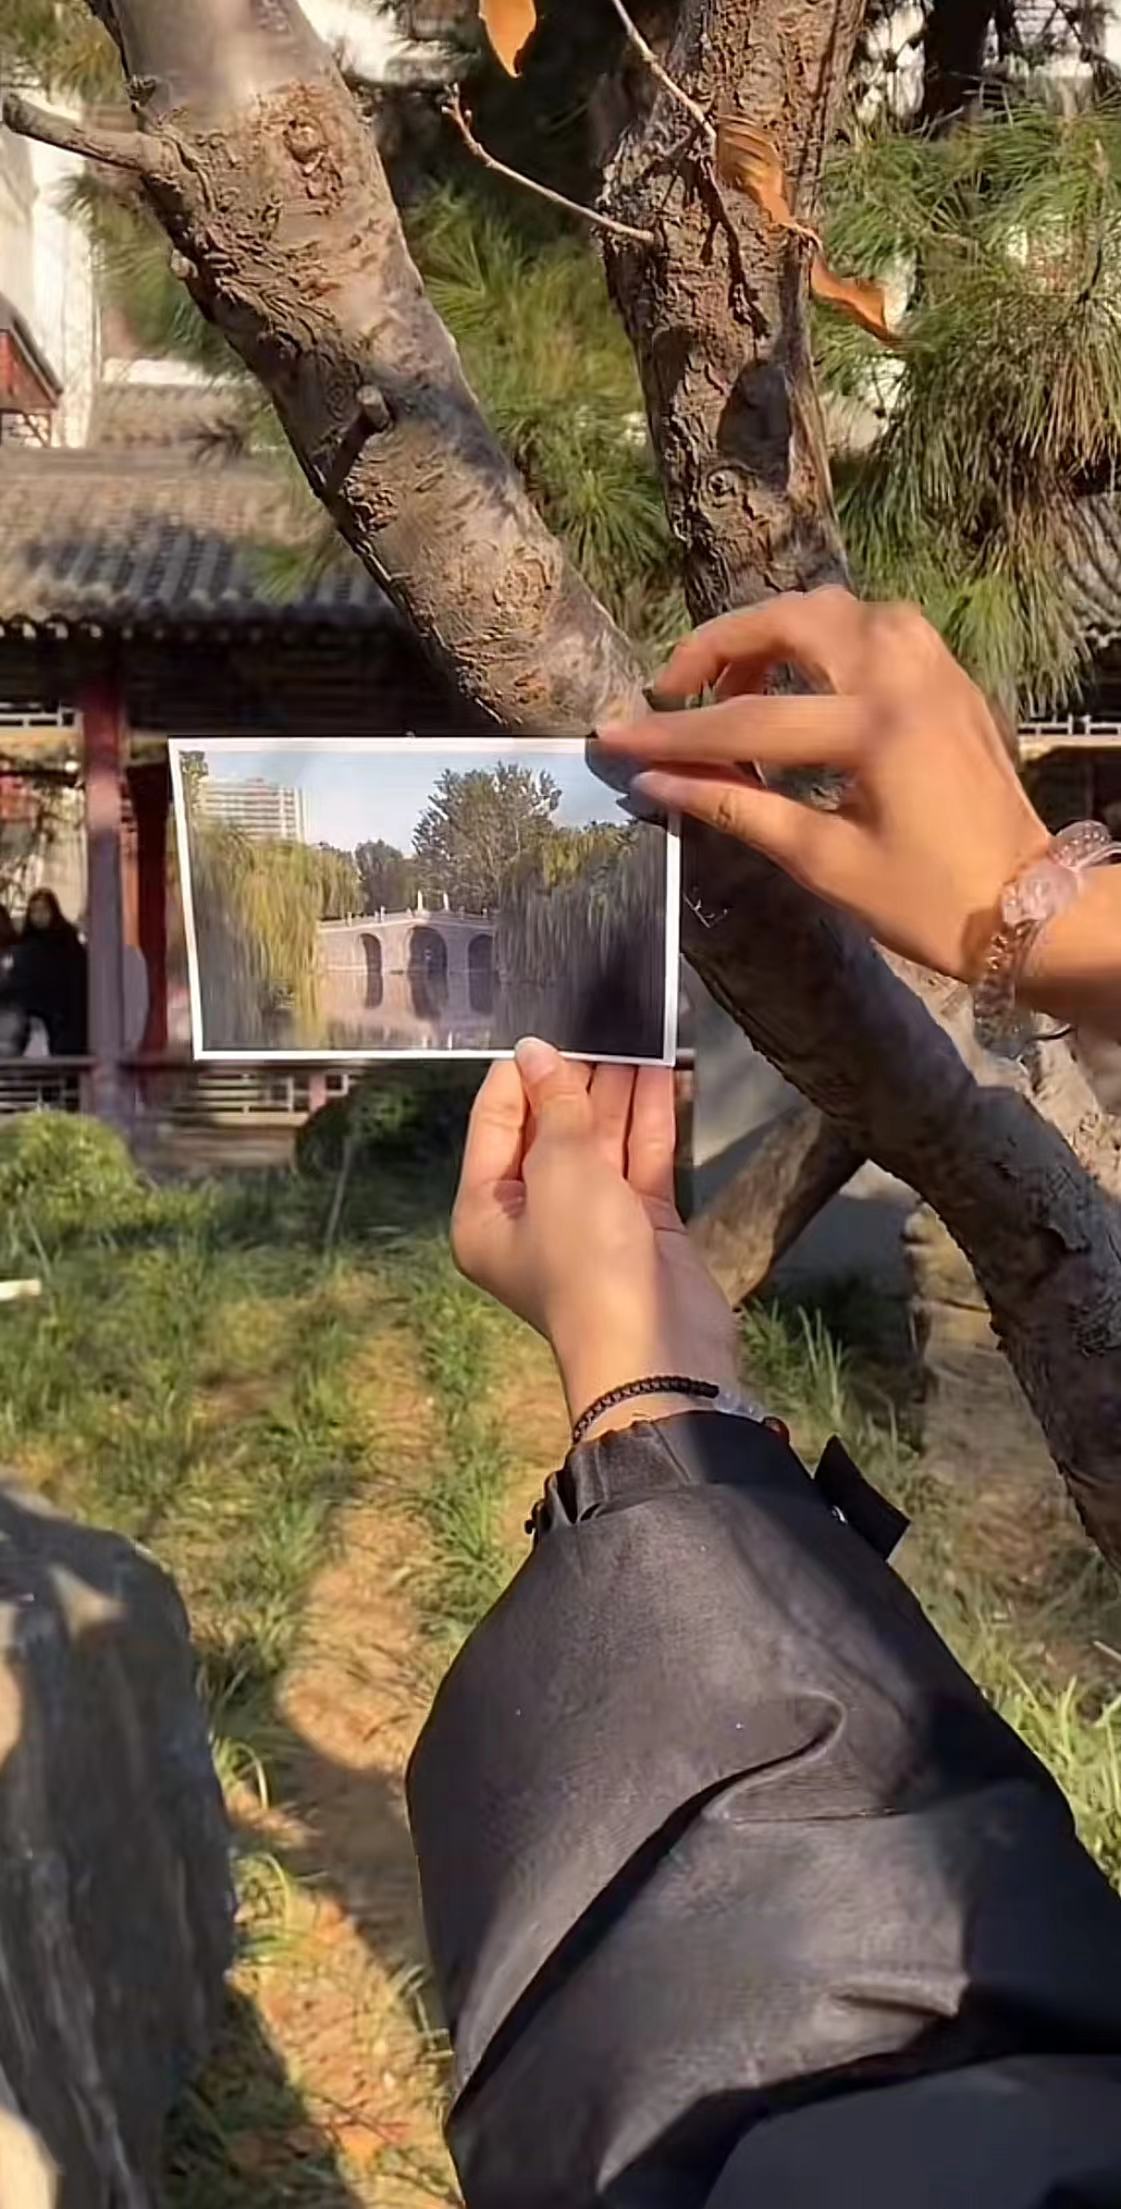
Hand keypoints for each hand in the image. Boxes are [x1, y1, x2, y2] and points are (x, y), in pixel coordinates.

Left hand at [451, 1039, 738, 1435]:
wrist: (656, 1352)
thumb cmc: (587, 1264)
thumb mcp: (560, 1171)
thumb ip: (554, 1107)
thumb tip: (538, 1053)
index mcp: (485, 1211)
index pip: (493, 1123)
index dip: (520, 1075)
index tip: (548, 1027)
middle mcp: (532, 1214)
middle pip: (548, 1128)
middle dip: (575, 1077)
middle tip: (600, 1019)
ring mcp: (590, 1220)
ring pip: (600, 1140)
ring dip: (617, 1090)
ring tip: (635, 1030)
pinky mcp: (641, 1225)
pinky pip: (640, 1160)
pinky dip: (649, 1119)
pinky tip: (662, 1071)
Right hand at [598, 588, 1047, 983]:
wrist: (1029, 907)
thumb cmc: (927, 901)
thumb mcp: (824, 863)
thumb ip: (738, 808)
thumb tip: (657, 783)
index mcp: (875, 728)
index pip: (748, 718)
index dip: (672, 733)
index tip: (613, 737)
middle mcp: (905, 674)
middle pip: (790, 621)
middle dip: (719, 647)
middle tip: (674, 692)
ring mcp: (933, 665)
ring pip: (833, 610)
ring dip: (772, 635)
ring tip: (732, 688)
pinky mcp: (947, 674)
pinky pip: (872, 626)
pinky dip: (820, 641)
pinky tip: (795, 686)